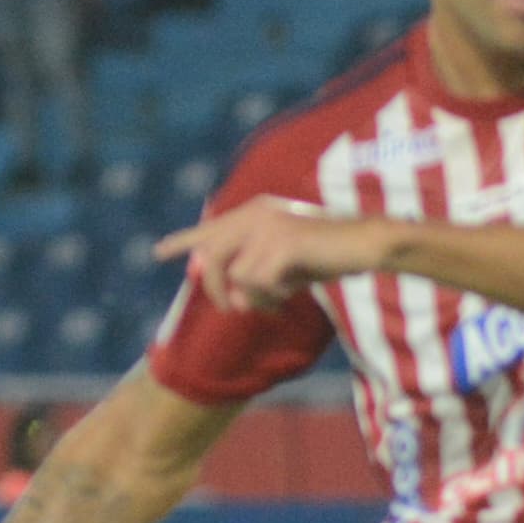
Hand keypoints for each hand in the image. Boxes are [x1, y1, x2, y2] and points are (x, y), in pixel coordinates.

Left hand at [158, 195, 381, 310]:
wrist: (364, 244)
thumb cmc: (328, 254)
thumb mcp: (286, 262)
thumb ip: (255, 271)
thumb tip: (230, 299)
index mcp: (255, 212)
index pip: (211, 229)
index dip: (185, 241)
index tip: (159, 252)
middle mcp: (256, 215)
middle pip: (213, 259)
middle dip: (216, 290)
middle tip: (231, 310)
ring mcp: (268, 228)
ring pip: (236, 278)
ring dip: (256, 298)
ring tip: (280, 298)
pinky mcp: (281, 245)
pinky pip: (258, 284)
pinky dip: (273, 296)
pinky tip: (292, 292)